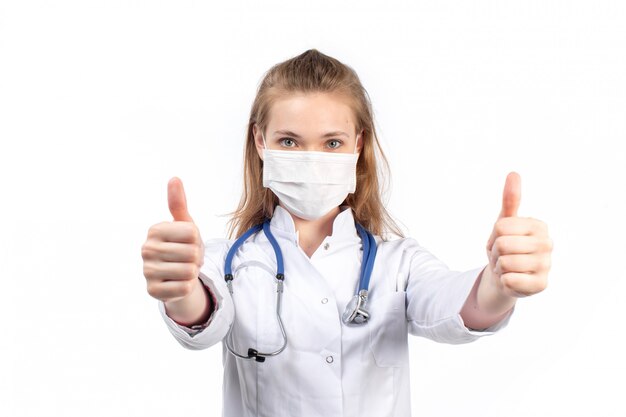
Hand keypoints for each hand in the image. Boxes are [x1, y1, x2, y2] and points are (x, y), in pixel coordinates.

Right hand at [141, 177, 204, 302]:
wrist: (175, 276)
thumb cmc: (181, 246)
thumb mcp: (183, 224)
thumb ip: (178, 203)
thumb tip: (174, 178)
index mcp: (155, 230)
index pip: (193, 232)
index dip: (197, 239)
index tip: (188, 242)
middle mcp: (147, 249)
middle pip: (193, 252)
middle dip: (196, 258)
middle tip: (187, 259)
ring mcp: (147, 271)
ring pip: (190, 271)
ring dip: (193, 272)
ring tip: (183, 269)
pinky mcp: (153, 291)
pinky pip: (185, 288)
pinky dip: (187, 287)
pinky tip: (178, 283)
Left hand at [485, 172, 552, 297]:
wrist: (504, 275)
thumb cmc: (505, 246)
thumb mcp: (504, 222)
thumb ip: (510, 200)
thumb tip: (513, 174)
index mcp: (539, 226)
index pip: (501, 227)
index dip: (494, 236)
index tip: (502, 239)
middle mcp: (547, 244)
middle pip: (503, 244)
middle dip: (495, 252)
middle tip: (503, 256)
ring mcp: (547, 265)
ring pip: (505, 263)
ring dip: (499, 268)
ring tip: (507, 267)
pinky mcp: (542, 285)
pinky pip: (510, 280)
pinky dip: (504, 281)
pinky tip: (513, 280)